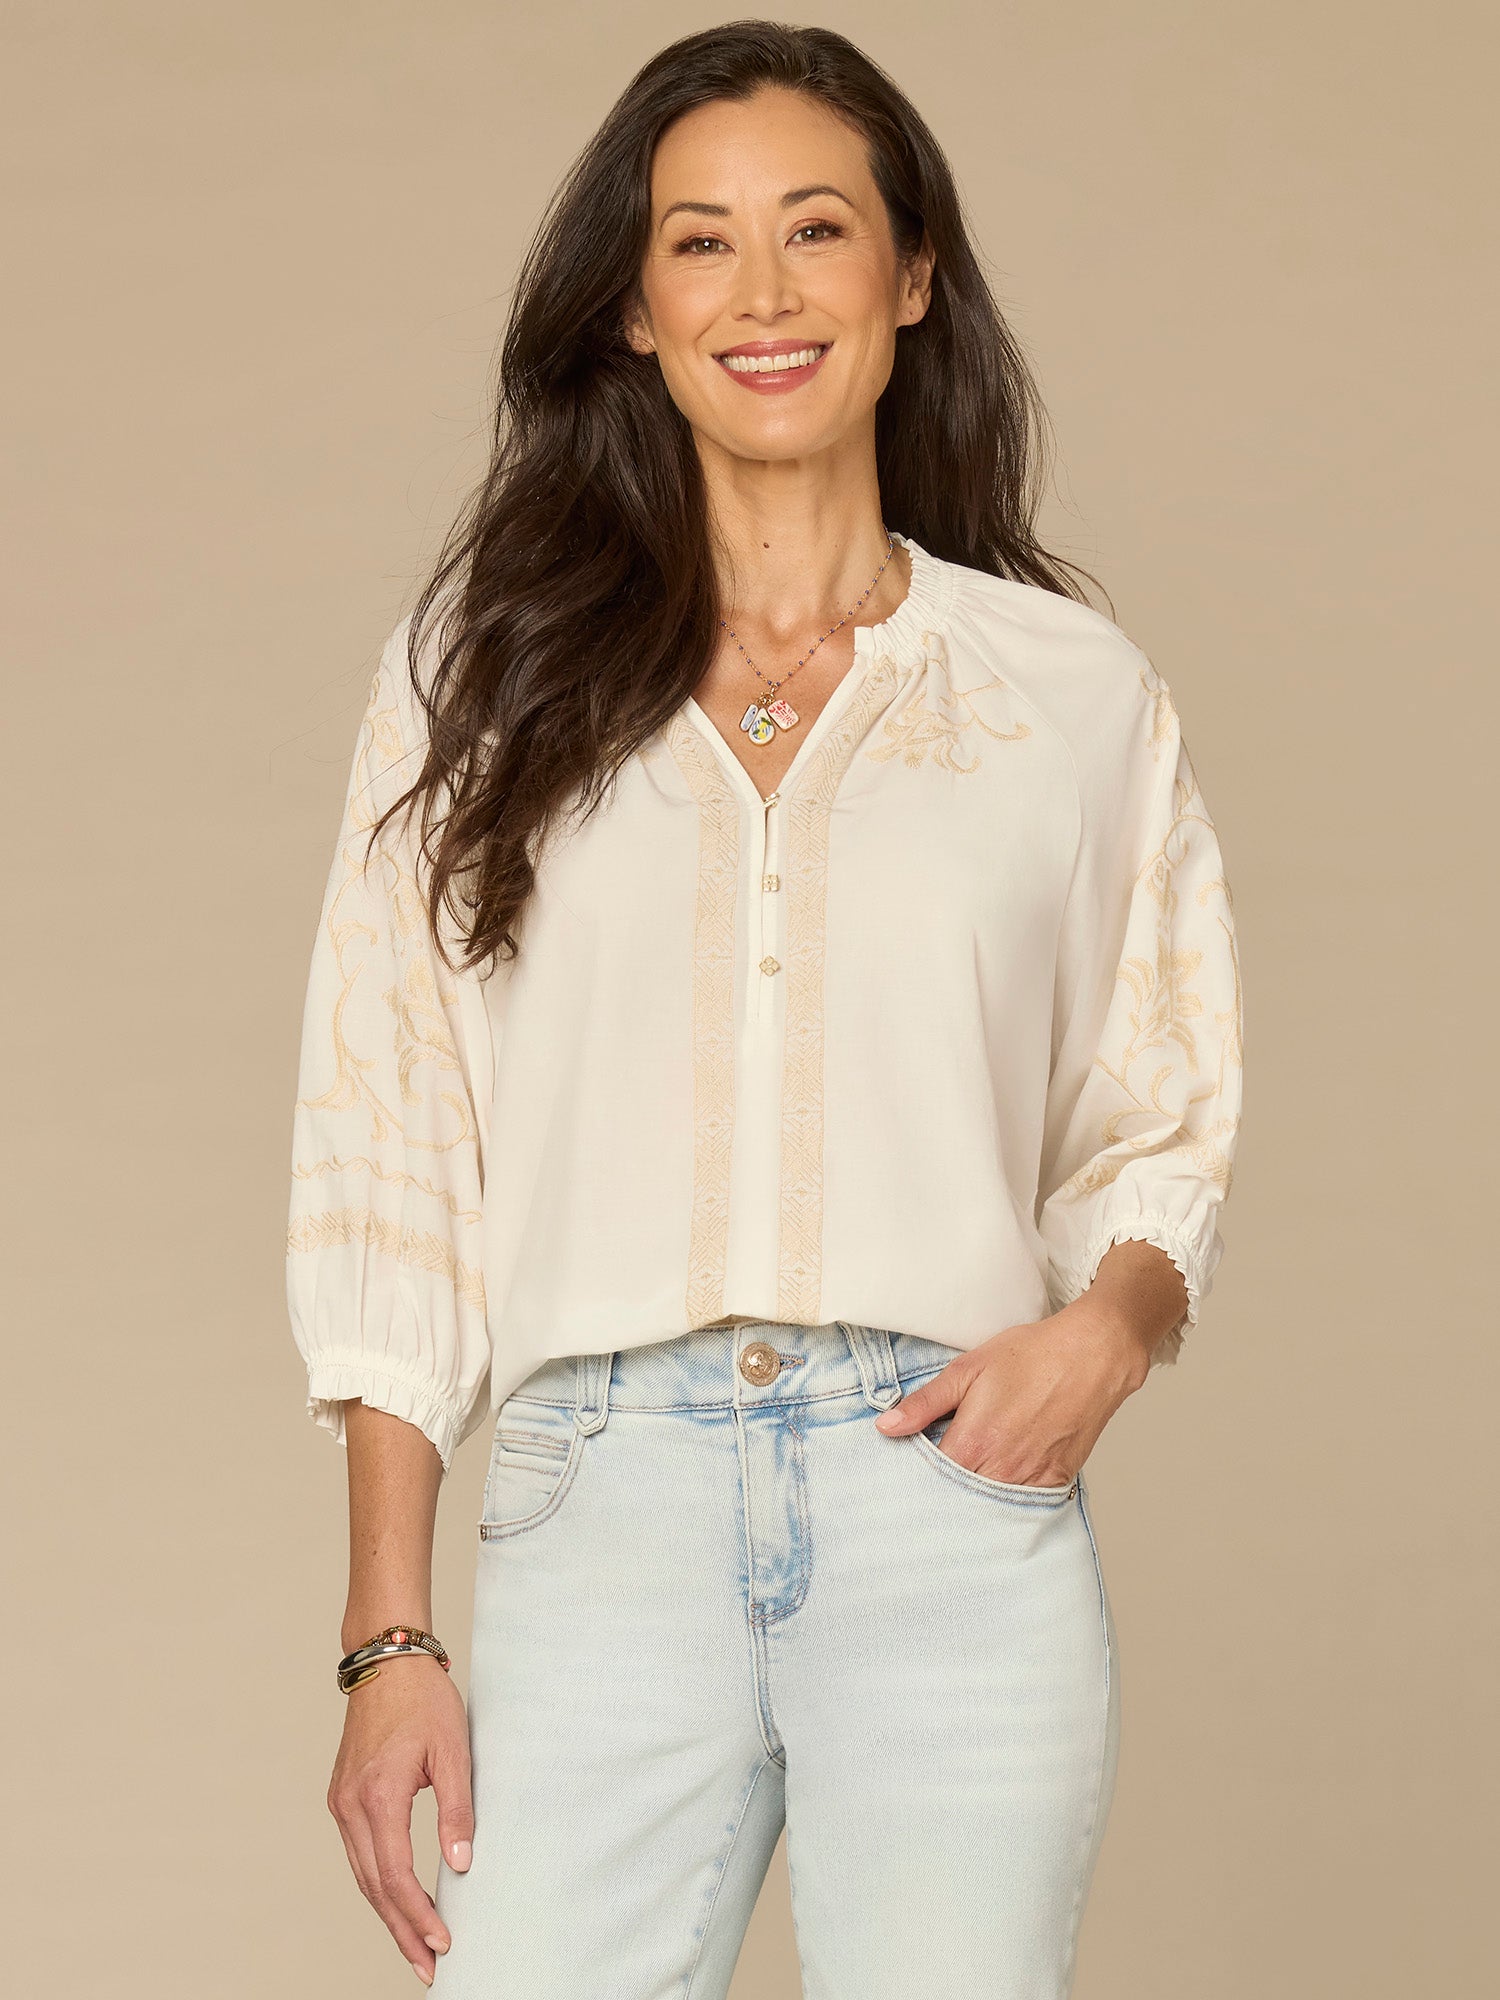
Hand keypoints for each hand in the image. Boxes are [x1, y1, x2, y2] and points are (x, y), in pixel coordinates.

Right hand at [327, 1654, 472, 1985]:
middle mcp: (351, 1806)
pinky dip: (378, 1883)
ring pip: (363, 1875)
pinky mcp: (343, 1797)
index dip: (419, 1915)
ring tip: (415, 1946)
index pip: (397, 1876)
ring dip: (388, 1913)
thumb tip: (464, 1866)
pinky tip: (397, 1901)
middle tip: (428, 1967)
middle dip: (402, 1930)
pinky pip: (359, 1853)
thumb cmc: (424, 1700)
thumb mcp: (453, 1751)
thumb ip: (457, 1811)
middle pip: (374, 1887)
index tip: (443, 1942)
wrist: (387, 1660)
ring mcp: (341, 1803)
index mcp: (378, 1796)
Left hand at [872, 1303, 1152, 1486]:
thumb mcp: (968, 1369)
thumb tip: (886, 1427)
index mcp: (973, 1442)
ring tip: (961, 1487)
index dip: (914, 1476)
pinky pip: (1022, 1506)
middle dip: (940, 1494)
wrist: (1092, 1356)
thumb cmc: (1031, 1356)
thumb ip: (925, 1402)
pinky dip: (1005, 1501)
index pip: (928, 1480)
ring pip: (988, 1508)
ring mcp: (1030, 1480)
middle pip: (957, 1500)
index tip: (905, 1473)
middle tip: (928, 1486)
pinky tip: (996, 1486)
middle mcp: (1001, 1469)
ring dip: (972, 1502)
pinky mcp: (1055, 1481)